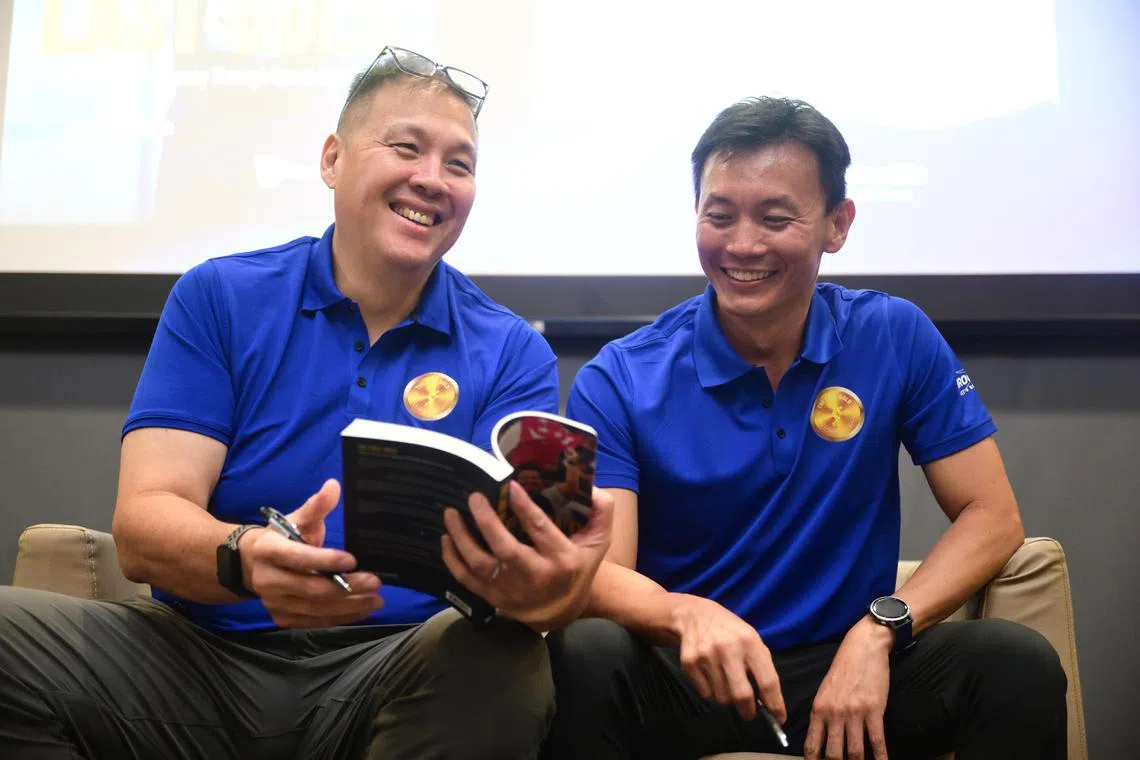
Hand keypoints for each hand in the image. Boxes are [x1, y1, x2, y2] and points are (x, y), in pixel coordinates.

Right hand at [240, 479, 383, 627]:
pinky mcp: (282, 618)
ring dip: (349, 606)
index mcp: (269, 550)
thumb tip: (334, 486)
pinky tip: (361, 611)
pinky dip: (340, 618)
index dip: (325, 560)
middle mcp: (268, 580)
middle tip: (375, 582)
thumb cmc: (281, 538)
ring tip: (376, 600)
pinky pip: (314, 622)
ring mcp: (274, 602)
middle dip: (347, 587)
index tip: (353, 559)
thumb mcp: (296, 519)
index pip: (298, 557)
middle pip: (311, 588)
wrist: (251, 564)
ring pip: (315, 609)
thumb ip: (316, 506)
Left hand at [440, 481, 613, 628]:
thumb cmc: (577, 566)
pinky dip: (452, 560)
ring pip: (481, 565)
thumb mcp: (598, 541)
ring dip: (462, 538)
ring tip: (451, 513)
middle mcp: (536, 576)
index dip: (525, 508)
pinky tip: (446, 538)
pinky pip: (466, 580)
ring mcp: (511, 589)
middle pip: (506, 550)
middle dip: (487, 522)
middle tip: (474, 497)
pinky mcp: (493, 597)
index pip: (542, 531)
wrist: (561, 608)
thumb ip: (601, 512)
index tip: (511, 486)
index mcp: (562, 559)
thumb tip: (592, 488)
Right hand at [670, 594, 785, 723]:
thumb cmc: (730, 631)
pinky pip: (704, 693)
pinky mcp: (689, 662)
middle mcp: (728, 648)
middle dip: (748, 711)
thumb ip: (762, 667)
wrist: (694, 615)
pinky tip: (710, 675)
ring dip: (727, 698)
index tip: (779, 718)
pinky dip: (710, 691)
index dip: (775, 704)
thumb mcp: (752, 639)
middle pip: (742, 695)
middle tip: (749, 713)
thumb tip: (769, 702)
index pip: (767, 681)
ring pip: (722, 697)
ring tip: (727, 684)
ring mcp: (706, 655)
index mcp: (750, 642)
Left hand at [803, 616, 892, 759]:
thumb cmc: (844, 668)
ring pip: (854, 751)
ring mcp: (854, 713)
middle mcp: (834, 714)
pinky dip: (880, 757)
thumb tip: (819, 737)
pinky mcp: (874, 710)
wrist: (863, 648)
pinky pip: (877, 741)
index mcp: (819, 709)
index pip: (812, 744)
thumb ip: (821, 714)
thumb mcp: (824, 690)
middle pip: (833, 754)